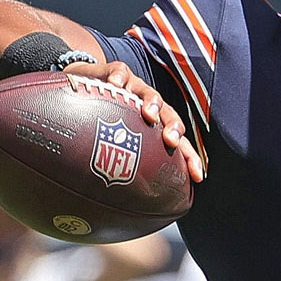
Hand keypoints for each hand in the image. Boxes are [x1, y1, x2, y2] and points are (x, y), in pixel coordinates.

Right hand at [62, 60, 204, 181]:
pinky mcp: (114, 73)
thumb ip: (117, 169)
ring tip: (148, 112)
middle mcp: (148, 107)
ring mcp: (134, 89)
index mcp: (154, 128)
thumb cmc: (100, 122)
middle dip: (173, 127)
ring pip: (149, 93)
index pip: (178, 145)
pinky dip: (119, 78)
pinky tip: (115, 84)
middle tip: (171, 140)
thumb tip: (117, 208)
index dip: (189, 158)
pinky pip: (120, 73)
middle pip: (169, 116)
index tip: (198, 176)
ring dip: (151, 102)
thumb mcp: (110, 145)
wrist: (82, 88)